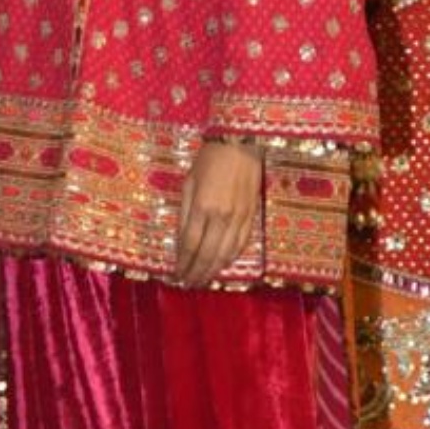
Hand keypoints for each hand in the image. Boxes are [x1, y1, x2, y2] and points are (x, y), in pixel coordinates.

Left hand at [174, 140, 261, 286]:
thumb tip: (181, 241)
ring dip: (213, 270)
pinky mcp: (252, 216)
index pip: (191, 244)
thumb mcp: (188, 182)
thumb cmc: (209, 160)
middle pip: (208, 254)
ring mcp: (240, 218)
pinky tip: (222, 265)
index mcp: (203, 207)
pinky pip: (242, 244)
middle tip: (188, 284)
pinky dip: (231, 258)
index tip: (177, 274)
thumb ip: (185, 213)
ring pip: (226, 254)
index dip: (184, 263)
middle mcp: (222, 216)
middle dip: (197, 272)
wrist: (240, 144)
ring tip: (203, 280)